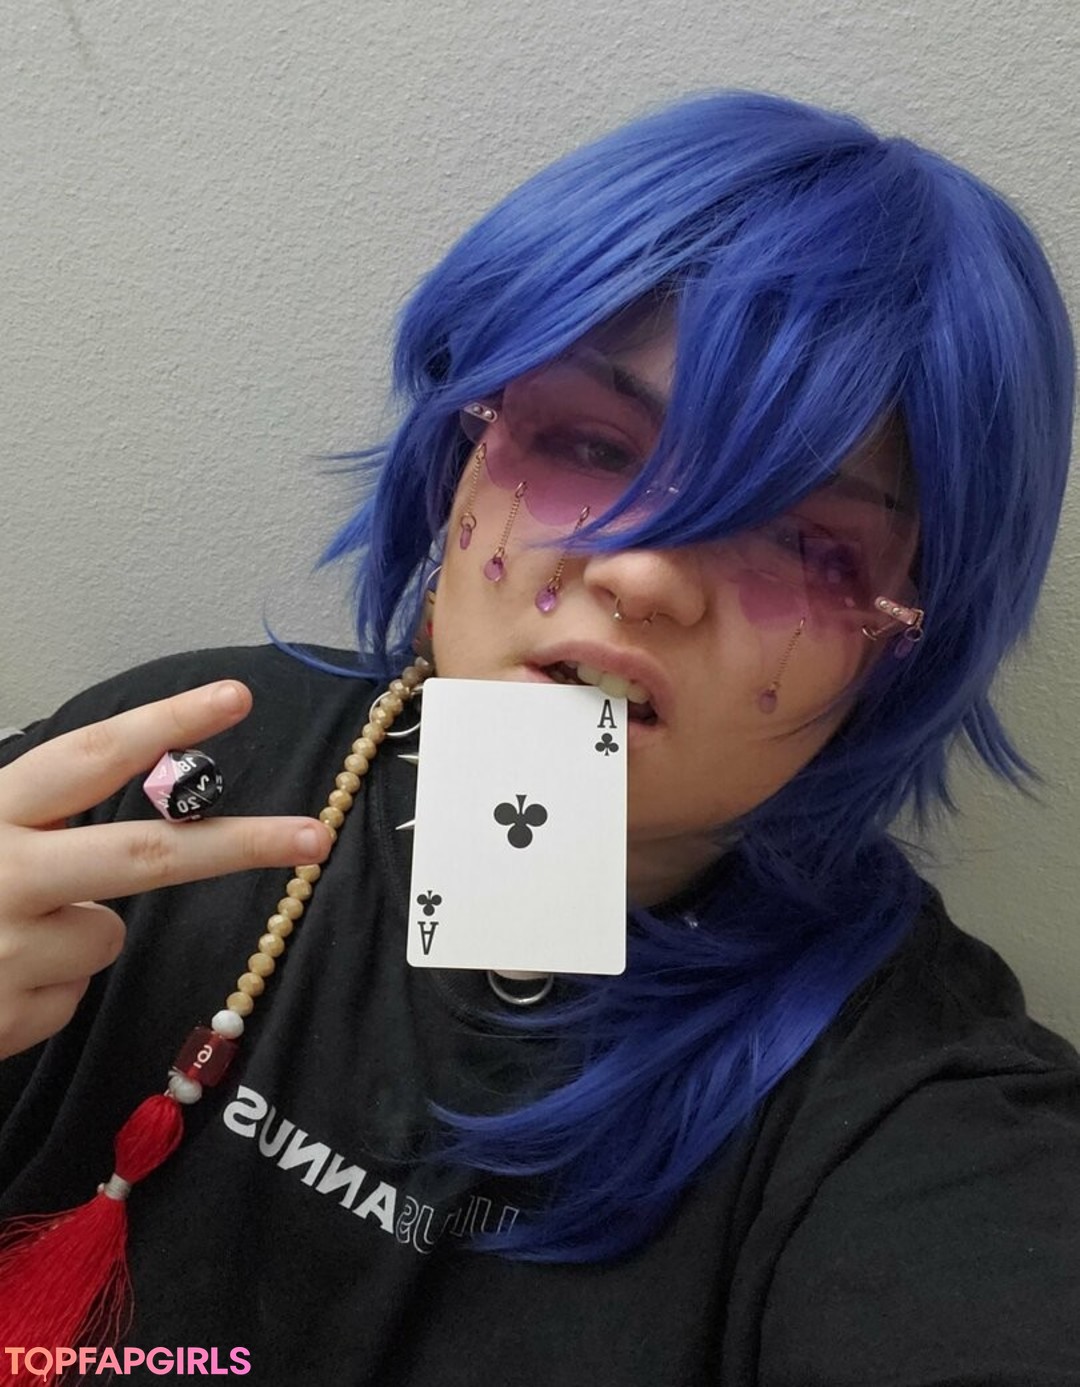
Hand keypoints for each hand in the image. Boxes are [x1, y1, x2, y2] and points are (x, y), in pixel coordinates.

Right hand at [0, 681, 331, 1060]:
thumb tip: (134, 790)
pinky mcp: (7, 1017)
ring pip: (104, 936)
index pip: (88, 757)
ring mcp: (5, 951)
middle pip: (145, 857)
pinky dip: (41, 990)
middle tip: (315, 835)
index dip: (164, 723)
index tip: (235, 697)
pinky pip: (69, 995)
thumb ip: (33, 811)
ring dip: (71, 937)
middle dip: (241, 845)